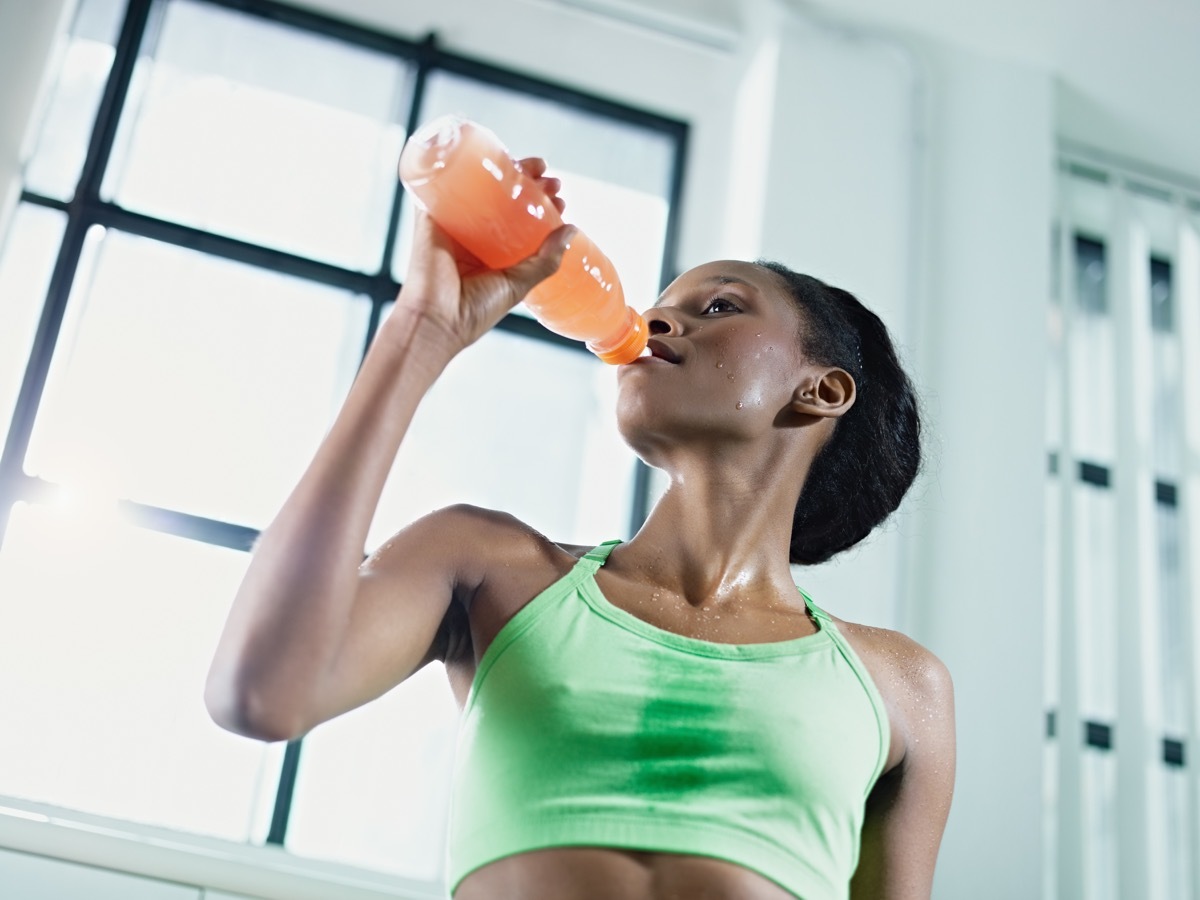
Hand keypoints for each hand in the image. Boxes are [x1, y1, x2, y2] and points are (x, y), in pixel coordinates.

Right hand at [394, 157, 573, 354]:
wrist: (437, 319)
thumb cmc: (474, 311)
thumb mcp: (519, 285)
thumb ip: (545, 260)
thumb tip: (571, 229)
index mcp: (492, 254)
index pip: (520, 220)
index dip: (542, 206)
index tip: (560, 199)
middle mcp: (473, 236)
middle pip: (503, 199)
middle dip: (531, 184)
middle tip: (552, 181)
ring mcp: (453, 224)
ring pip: (481, 187)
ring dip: (506, 171)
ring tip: (536, 167)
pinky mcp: (431, 215)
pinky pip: (444, 184)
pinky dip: (462, 165)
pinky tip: (485, 153)